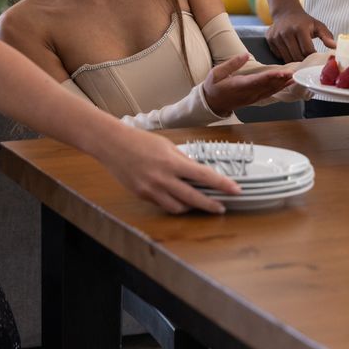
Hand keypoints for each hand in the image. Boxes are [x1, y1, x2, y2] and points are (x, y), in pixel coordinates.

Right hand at [103, 127, 241, 214]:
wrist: (112, 144)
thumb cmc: (140, 141)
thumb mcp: (167, 146)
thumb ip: (182, 161)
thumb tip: (197, 173)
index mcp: (172, 162)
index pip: (204, 176)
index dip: (222, 185)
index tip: (236, 190)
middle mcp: (163, 178)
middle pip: (194, 198)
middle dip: (211, 205)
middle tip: (222, 208)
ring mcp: (152, 189)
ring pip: (179, 207)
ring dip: (192, 207)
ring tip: (201, 204)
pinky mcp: (143, 195)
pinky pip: (164, 205)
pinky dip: (174, 204)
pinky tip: (180, 201)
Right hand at [202, 52, 294, 116]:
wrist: (212, 104)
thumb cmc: (213, 87)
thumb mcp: (217, 73)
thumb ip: (232, 63)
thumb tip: (245, 54)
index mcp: (238, 86)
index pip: (257, 81)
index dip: (270, 77)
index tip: (281, 73)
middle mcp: (248, 94)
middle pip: (267, 86)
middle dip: (281, 79)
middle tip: (293, 72)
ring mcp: (252, 98)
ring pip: (270, 90)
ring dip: (283, 84)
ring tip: (294, 76)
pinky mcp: (255, 99)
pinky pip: (269, 93)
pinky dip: (279, 88)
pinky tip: (287, 83)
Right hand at [267, 6, 335, 61]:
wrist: (285, 12)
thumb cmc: (304, 21)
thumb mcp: (318, 26)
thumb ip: (327, 36)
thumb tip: (336, 47)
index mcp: (299, 28)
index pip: (307, 51)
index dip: (312, 55)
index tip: (314, 55)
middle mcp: (286, 32)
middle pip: (296, 56)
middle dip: (303, 60)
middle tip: (308, 59)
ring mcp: (276, 36)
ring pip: (287, 58)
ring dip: (294, 60)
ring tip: (299, 56)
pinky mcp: (269, 39)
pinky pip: (278, 55)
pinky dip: (285, 56)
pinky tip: (290, 51)